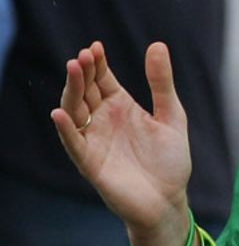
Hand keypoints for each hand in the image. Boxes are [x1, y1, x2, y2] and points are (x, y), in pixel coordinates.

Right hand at [50, 40, 193, 245]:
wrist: (169, 200)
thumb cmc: (170, 161)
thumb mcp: (172, 116)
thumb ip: (162, 84)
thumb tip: (157, 45)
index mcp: (121, 107)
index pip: (102, 79)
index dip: (98, 63)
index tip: (96, 47)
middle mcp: (103, 120)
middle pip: (85, 91)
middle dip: (83, 73)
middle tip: (84, 56)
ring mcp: (94, 140)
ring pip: (74, 111)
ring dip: (72, 91)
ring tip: (74, 71)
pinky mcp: (90, 162)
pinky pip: (73, 143)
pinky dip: (65, 129)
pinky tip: (60, 113)